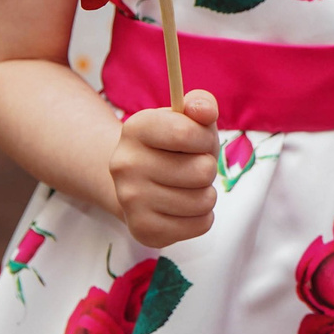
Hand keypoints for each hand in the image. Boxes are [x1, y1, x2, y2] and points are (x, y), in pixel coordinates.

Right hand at [108, 89, 219, 248]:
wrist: (139, 184)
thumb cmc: (173, 147)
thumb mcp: (187, 119)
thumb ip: (201, 104)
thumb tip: (205, 111)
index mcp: (136, 128)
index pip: (186, 133)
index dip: (204, 138)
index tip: (198, 141)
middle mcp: (125, 165)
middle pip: (202, 170)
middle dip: (207, 167)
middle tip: (191, 166)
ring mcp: (130, 200)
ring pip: (204, 200)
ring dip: (206, 193)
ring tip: (187, 187)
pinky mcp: (143, 230)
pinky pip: (201, 224)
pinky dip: (201, 217)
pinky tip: (183, 208)